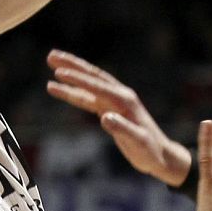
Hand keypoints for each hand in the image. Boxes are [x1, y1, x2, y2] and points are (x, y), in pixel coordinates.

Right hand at [45, 51, 191, 185]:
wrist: (161, 155)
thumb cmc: (150, 151)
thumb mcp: (137, 142)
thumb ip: (122, 129)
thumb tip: (105, 118)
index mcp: (125, 101)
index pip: (97, 87)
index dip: (78, 80)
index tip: (59, 73)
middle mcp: (120, 96)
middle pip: (92, 76)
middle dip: (71, 65)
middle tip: (51, 55)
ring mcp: (116, 101)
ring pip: (89, 83)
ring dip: (71, 74)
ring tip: (52, 64)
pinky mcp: (112, 109)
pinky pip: (89, 97)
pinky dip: (75, 91)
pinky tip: (61, 88)